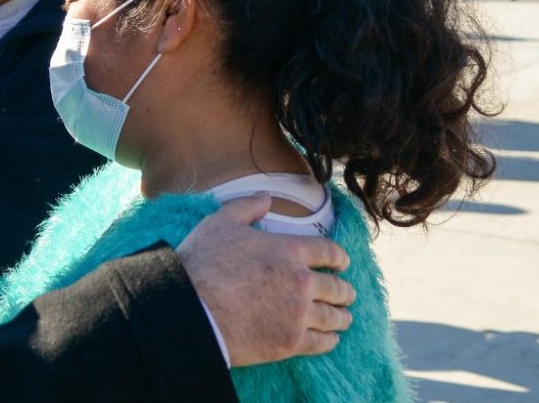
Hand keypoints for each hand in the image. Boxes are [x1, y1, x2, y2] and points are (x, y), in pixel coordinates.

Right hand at [177, 193, 355, 366]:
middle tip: (346, 294)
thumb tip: (265, 197)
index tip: (343, 264)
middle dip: (345, 291)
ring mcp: (298, 314)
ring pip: (334, 317)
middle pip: (337, 288)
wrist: (192, 310)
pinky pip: (322, 342)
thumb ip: (247, 207)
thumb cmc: (203, 264)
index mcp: (289, 250)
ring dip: (342, 316)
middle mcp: (302, 281)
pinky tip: (330, 338)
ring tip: (343, 318)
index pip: (329, 252)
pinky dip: (330, 340)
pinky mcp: (291, 342)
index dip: (340, 258)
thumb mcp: (220, 223)